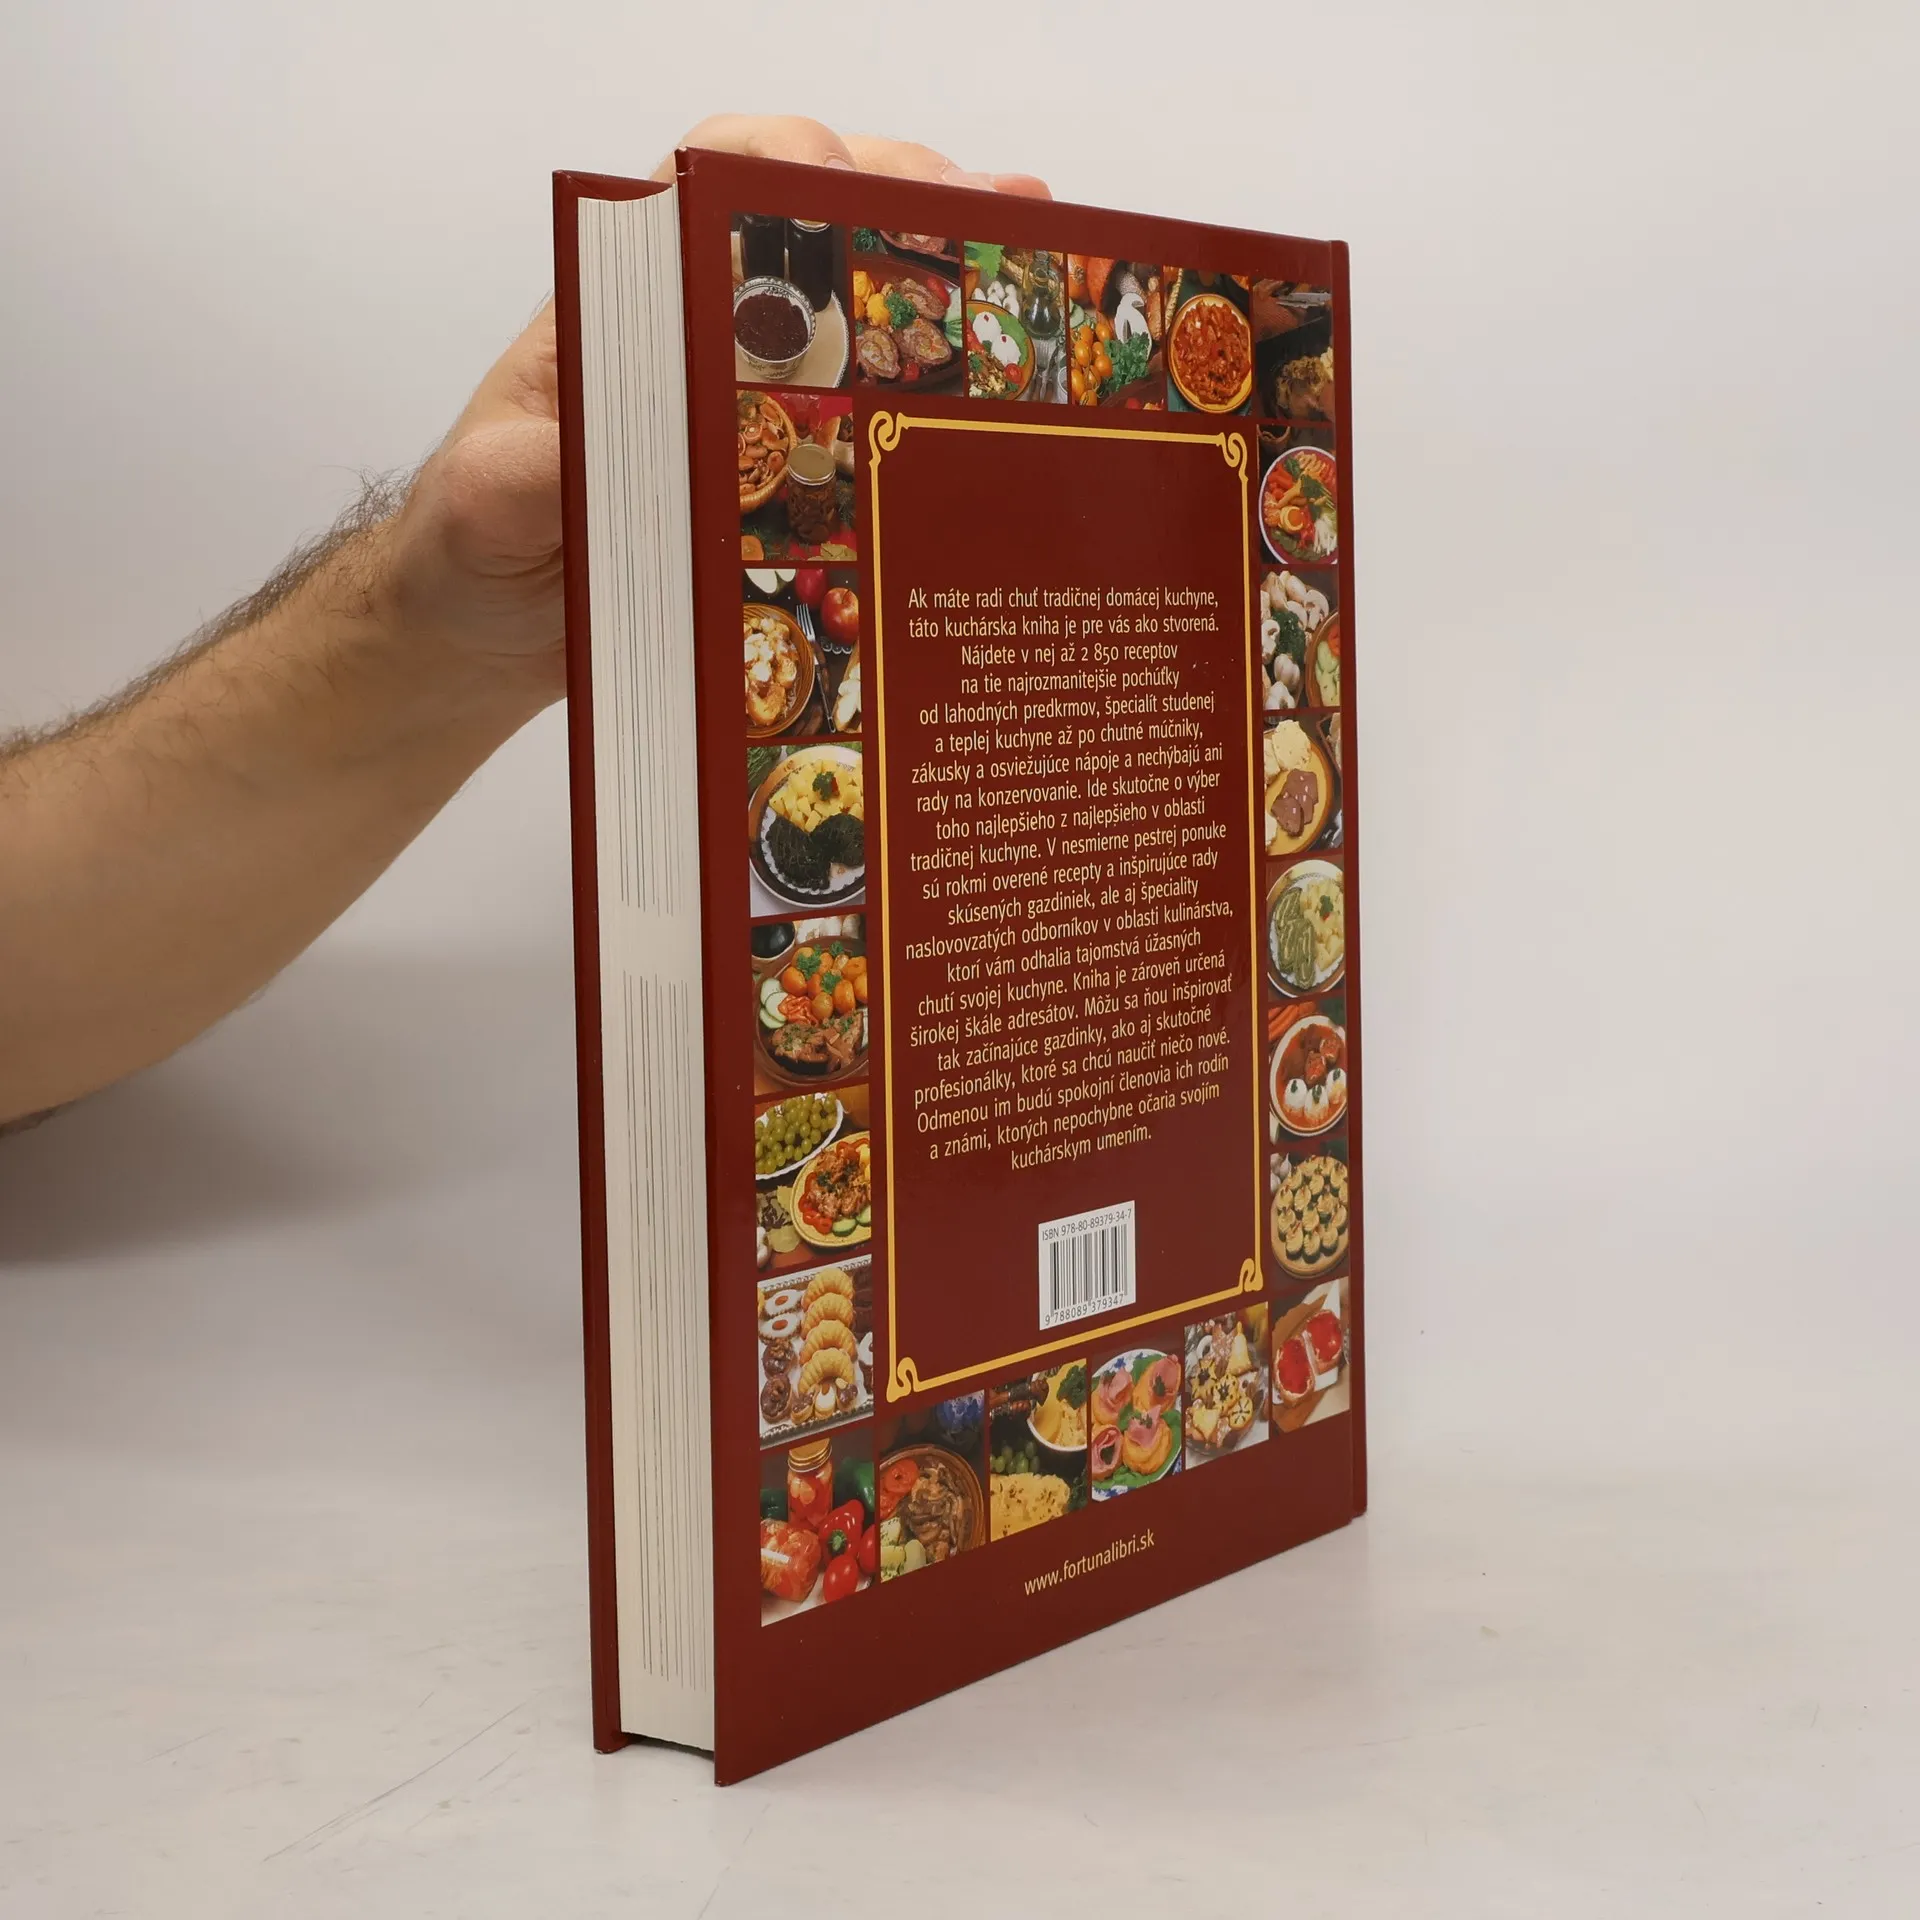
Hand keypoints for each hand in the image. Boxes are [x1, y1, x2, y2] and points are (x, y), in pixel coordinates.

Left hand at [378, 119, 1051, 713]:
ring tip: (1028, 262)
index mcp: (625, 306)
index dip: (780, 166)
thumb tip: (594, 453)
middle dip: (901, 205)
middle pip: (810, 225)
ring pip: (856, 303)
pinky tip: (1005, 362)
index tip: (839, 181)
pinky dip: (937, 373)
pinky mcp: (787, 467)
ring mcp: (752, 396)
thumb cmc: (472, 549)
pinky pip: (867, 407)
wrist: (488, 631)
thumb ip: (527, 474)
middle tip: (980, 224)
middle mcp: (698, 332)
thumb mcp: (488, 508)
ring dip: (943, 273)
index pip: (706, 184)